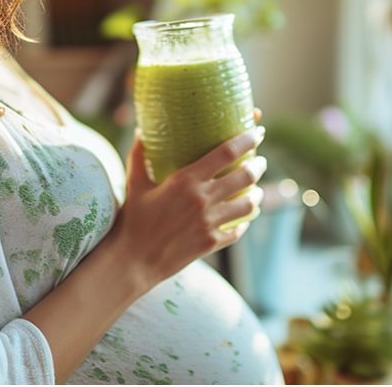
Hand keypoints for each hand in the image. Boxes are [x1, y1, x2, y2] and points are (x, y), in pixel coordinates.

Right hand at [102, 125, 266, 288]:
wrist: (134, 261)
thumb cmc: (132, 219)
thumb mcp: (135, 184)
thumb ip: (139, 155)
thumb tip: (141, 131)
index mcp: (185, 180)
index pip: (226, 153)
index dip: (247, 140)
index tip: (258, 132)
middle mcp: (202, 199)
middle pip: (245, 176)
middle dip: (258, 165)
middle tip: (259, 161)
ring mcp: (209, 223)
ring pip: (248, 204)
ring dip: (257, 194)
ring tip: (257, 190)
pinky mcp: (212, 242)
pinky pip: (238, 229)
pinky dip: (244, 222)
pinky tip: (243, 217)